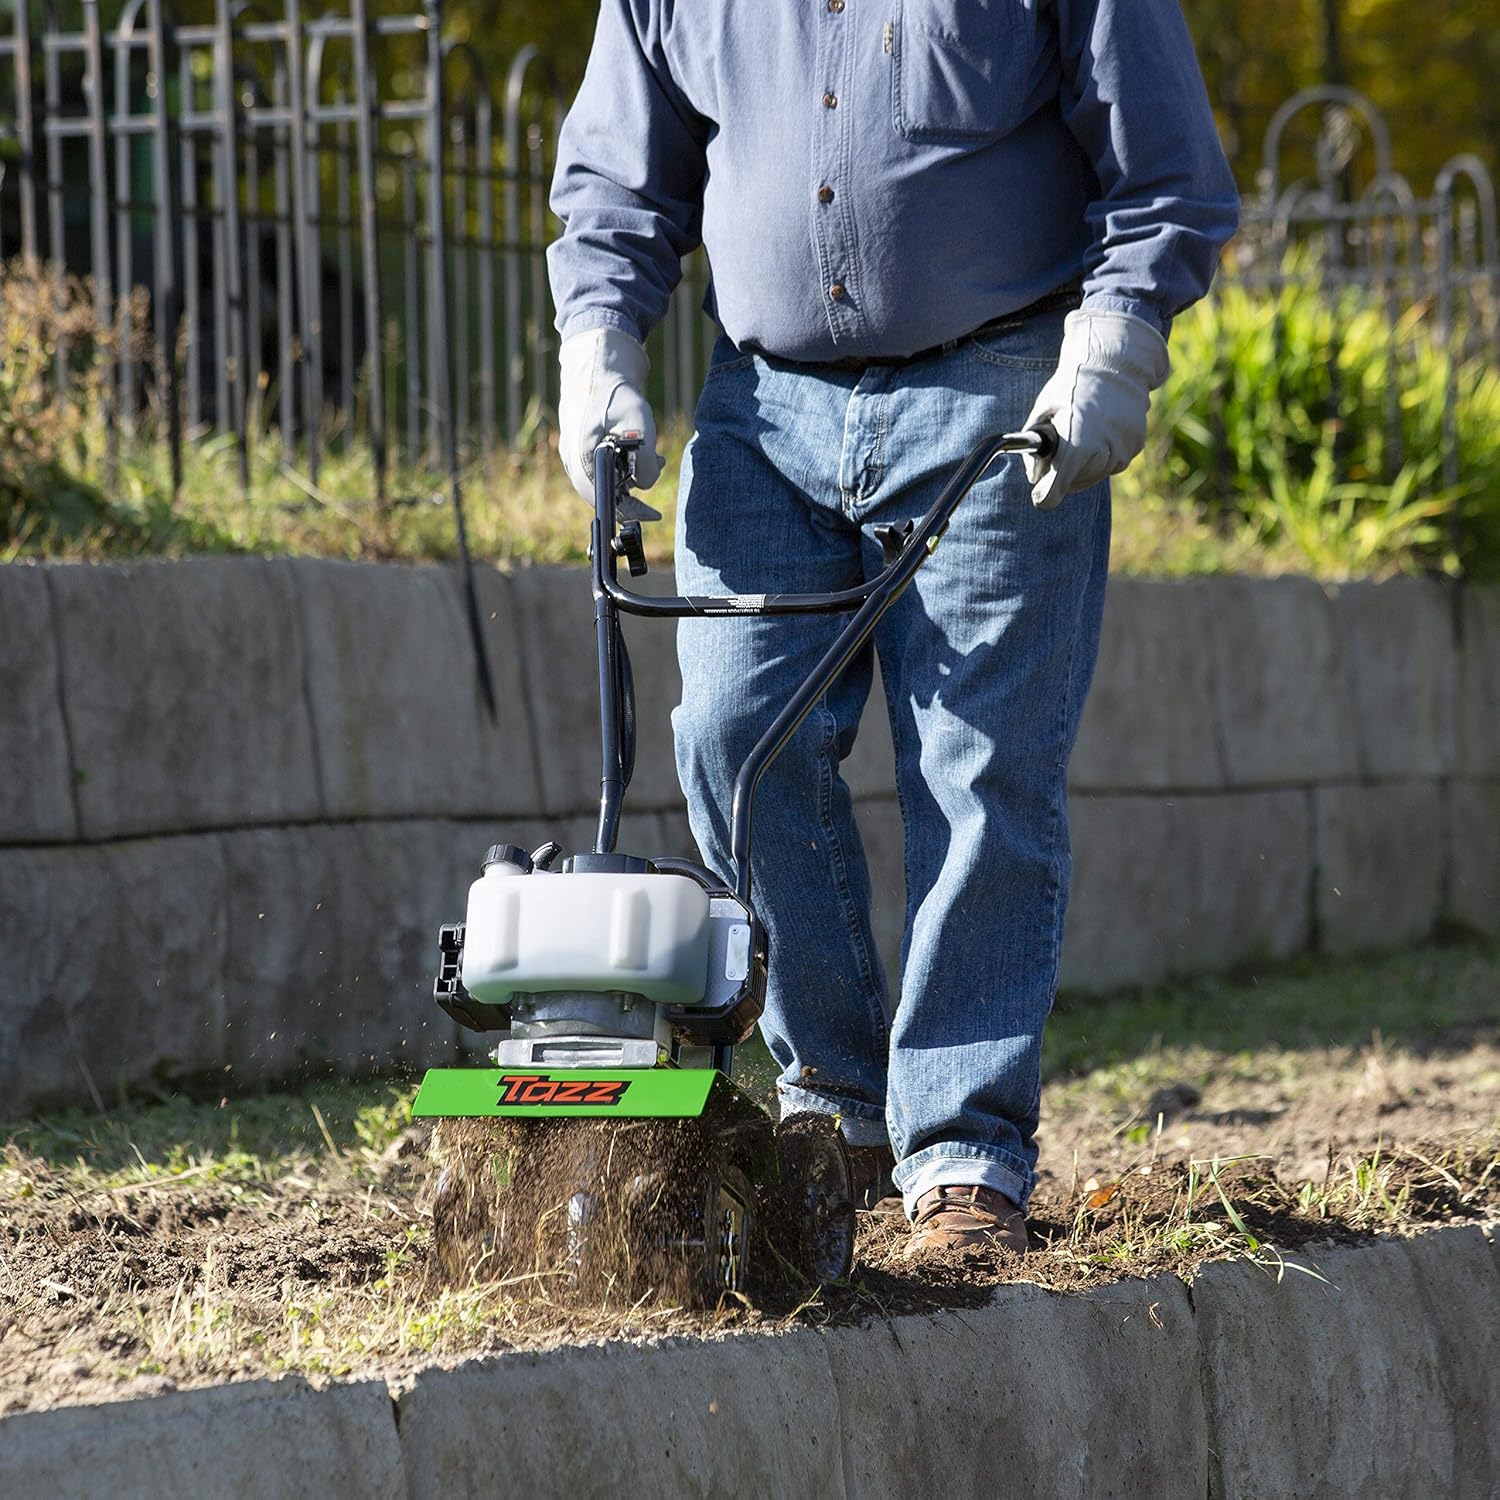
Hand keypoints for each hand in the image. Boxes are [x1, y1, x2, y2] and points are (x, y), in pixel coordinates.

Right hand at [558, 327, 663, 519]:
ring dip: (631, 477)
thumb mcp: (639, 422)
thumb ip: (645, 458)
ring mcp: (574, 455)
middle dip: (633, 493)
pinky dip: (624, 466)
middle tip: (657, 486)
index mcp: (581, 458)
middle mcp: (574, 461)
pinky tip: (643, 452)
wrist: (598, 366)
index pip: (603, 499)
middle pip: (604, 494)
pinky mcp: (581, 447)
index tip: (652, 515)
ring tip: (656, 459)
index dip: (628, 511)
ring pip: (604, 481)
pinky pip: (602, 468)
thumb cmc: (616, 392)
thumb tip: (645, 485)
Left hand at [1022, 309, 1169, 510]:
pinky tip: (1099, 429)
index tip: (1039, 489)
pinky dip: (1103, 454)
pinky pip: (1113, 462)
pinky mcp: (1136, 446)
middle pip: (1073, 485)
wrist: (1116, 360)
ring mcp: (1123, 450)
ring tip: (1080, 431)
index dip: (1043, 494)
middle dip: (1062, 473)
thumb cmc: (1073, 383)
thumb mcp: (1042, 410)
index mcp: (1075, 445)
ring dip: (1083, 464)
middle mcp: (1102, 452)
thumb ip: (1033, 446)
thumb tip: (1034, 475)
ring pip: (1094, 475)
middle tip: (1058, 447)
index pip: (1053, 493)